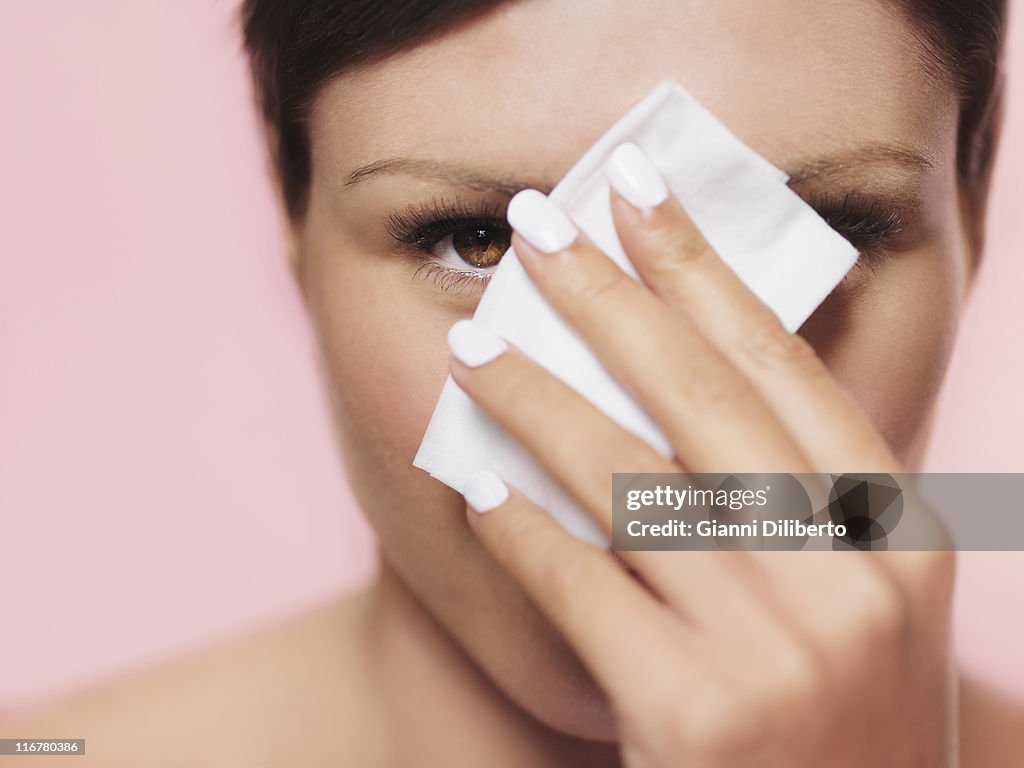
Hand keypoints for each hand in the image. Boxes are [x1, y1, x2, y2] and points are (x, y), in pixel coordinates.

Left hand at [447, 144, 956, 766]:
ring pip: (627, 476)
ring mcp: (776, 648)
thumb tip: (665, 385)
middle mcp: (850, 577)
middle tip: (538, 226)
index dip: (702, 267)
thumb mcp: (851, 604)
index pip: (782, 364)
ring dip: (536, 396)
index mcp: (898, 535)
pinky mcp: (692, 715)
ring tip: (473, 343)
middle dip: (607, 296)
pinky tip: (475, 485)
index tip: (640, 193)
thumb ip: (789, 503)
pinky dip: (519, 526)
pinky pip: (581, 583)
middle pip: (699, 394)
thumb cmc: (840, 730)